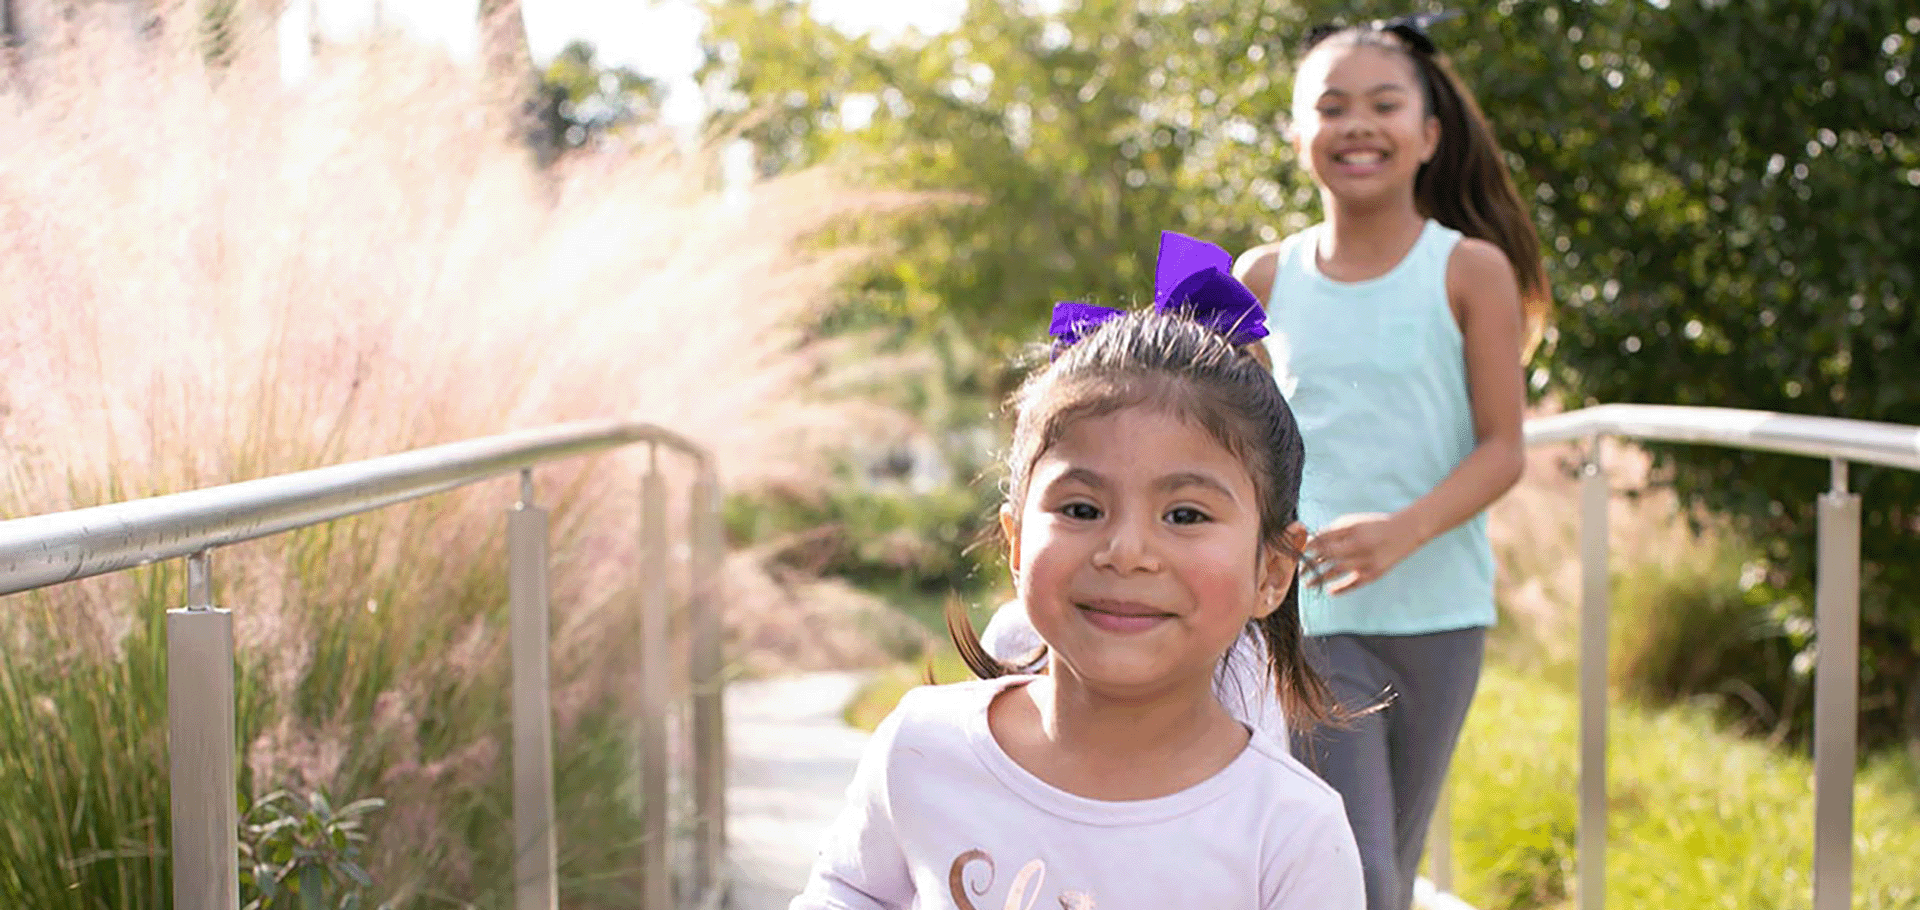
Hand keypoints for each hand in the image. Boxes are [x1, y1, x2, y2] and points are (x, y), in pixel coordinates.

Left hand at [1304, 512, 1420, 594]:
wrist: (1405, 532)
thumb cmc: (1374, 525)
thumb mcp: (1353, 522)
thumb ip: (1332, 531)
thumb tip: (1311, 542)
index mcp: (1352, 530)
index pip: (1324, 539)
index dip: (1308, 547)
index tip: (1297, 552)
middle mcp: (1359, 546)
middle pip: (1328, 556)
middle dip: (1310, 563)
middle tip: (1299, 570)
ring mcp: (1367, 562)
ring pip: (1337, 572)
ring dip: (1319, 578)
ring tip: (1307, 584)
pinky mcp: (1375, 574)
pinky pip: (1354, 584)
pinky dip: (1341, 589)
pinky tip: (1329, 591)